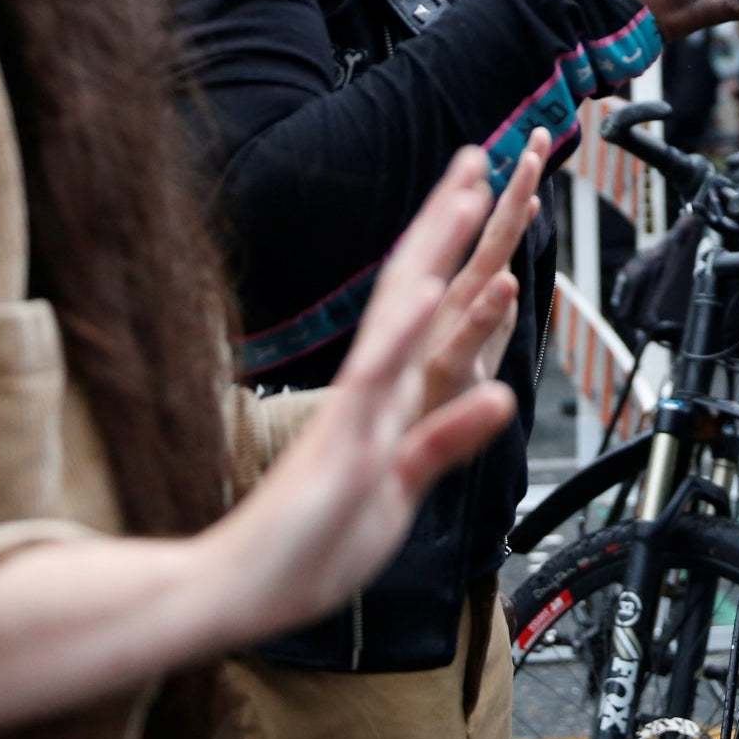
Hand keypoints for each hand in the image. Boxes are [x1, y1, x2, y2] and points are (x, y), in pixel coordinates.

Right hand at [201, 146, 529, 642]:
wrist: (243, 584)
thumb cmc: (314, 541)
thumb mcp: (404, 483)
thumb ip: (449, 436)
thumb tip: (496, 398)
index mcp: (385, 392)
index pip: (422, 305)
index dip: (450, 250)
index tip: (476, 192)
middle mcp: (371, 383)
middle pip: (412, 283)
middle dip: (447, 220)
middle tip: (477, 154)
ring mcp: (357, 404)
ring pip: (402, 312)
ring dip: (436, 251)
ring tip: (469, 193)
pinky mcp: (348, 437)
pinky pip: (384, 375)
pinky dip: (410, 329)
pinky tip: (435, 289)